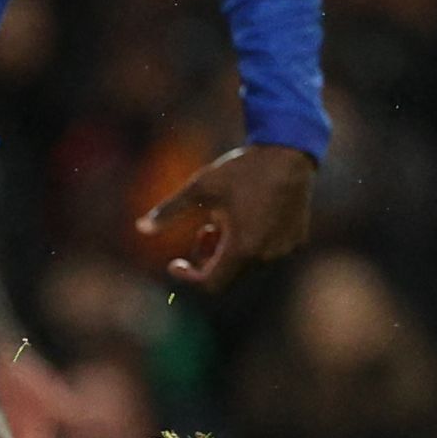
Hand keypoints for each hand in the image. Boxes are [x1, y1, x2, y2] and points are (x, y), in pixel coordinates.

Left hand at [132, 142, 320, 288]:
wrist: (289, 153)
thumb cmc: (242, 170)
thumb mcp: (201, 187)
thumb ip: (170, 212)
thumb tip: (140, 228)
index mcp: (241, 249)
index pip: (210, 284)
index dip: (188, 277)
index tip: (174, 263)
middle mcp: (265, 256)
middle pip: (228, 276)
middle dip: (209, 259)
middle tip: (203, 230)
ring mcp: (284, 249)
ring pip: (248, 266)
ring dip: (230, 252)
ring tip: (225, 221)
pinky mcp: (296, 240)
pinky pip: (267, 254)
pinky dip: (251, 245)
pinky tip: (249, 217)